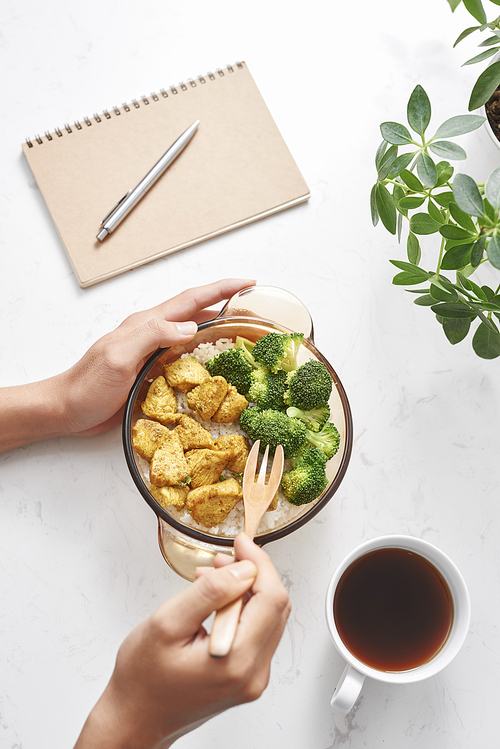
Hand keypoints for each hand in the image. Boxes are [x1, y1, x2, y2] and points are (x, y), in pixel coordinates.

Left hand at [0, 278, 253, 452]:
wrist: (67, 409)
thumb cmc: (88, 385)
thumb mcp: (118, 356)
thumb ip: (151, 336)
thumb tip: (191, 327)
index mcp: (147, 324)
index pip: (191, 300)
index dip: (221, 289)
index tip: (248, 283)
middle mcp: (153, 334)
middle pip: (197, 313)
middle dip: (227, 306)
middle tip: (255, 310)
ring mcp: (153, 352)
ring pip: (193, 335)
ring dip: (219, 331)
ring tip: (244, 334)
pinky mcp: (153, 372)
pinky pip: (186, 358)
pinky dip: (205, 356)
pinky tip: (216, 366)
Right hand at [74, 534, 290, 747]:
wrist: (135, 718)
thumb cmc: (142, 679)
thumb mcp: (167, 623)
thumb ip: (209, 593)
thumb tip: (243, 570)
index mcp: (236, 662)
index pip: (271, 599)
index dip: (259, 563)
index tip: (241, 543)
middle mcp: (253, 674)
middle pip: (275, 607)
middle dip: (253, 574)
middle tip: (222, 558)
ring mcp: (252, 678)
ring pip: (268, 618)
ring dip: (246, 590)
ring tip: (211, 578)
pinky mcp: (247, 677)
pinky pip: (257, 632)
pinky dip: (241, 608)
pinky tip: (216, 601)